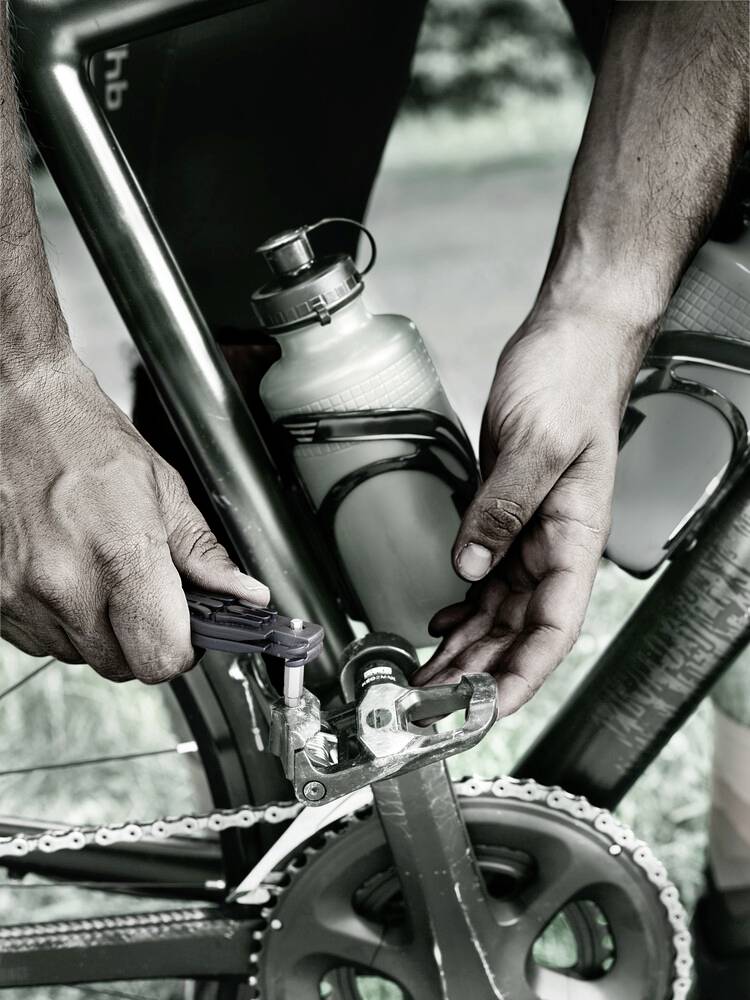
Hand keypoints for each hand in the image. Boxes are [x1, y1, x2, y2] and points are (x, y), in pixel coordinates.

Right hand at [1, 353, 268, 682]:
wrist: (14, 413)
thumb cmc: (84, 441)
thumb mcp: (164, 490)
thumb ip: (205, 556)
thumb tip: (245, 596)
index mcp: (121, 554)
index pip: (161, 655)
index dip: (182, 649)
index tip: (187, 631)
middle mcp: (66, 585)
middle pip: (123, 665)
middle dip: (142, 638)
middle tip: (145, 595)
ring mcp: (23, 597)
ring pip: (81, 656)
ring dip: (100, 631)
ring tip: (98, 572)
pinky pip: (42, 642)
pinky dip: (62, 621)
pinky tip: (67, 575)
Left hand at [414, 311, 643, 715]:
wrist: (570, 340)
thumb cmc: (571, 380)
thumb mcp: (537, 442)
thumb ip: (504, 508)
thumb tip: (469, 567)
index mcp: (575, 537)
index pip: (553, 628)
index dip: (521, 676)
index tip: (485, 709)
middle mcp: (554, 546)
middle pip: (518, 632)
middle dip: (477, 675)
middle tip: (431, 708)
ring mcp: (530, 533)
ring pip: (497, 611)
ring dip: (463, 649)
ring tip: (426, 680)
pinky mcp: (506, 514)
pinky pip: (485, 576)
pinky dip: (462, 606)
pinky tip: (439, 621)